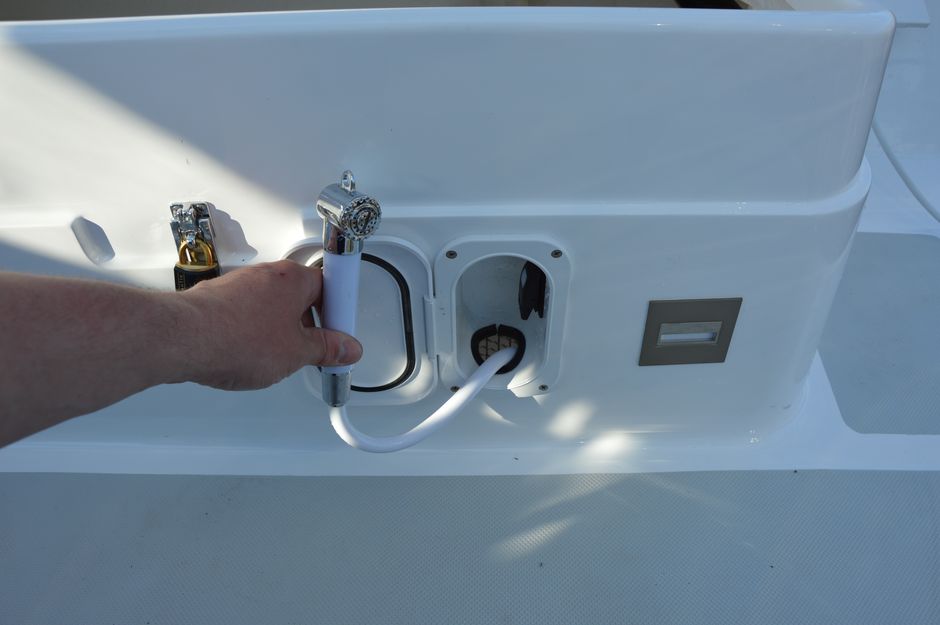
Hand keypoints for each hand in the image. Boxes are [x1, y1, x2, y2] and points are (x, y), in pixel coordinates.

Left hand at [179, 260, 361, 389]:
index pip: (332, 286)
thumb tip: (344, 348)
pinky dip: (255, 330)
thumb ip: (326, 349)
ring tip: (278, 356)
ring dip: (281, 328)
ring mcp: (242, 284)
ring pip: (274, 305)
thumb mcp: (295, 353)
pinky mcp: (220, 298)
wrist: (181, 340)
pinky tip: (251, 352)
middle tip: (314, 349)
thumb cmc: (233, 337)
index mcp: (294, 278)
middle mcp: (268, 274)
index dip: (340, 314)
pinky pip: (249, 312)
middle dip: (311, 323)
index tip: (341, 333)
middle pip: (303, 295)